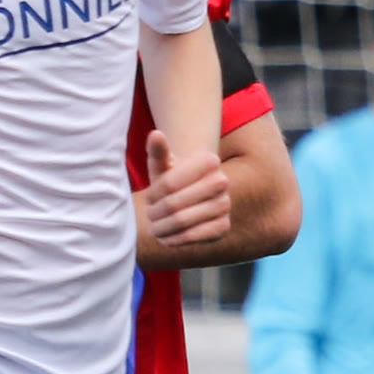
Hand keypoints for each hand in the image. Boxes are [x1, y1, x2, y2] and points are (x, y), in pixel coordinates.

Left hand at [141, 132, 230, 249]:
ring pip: (182, 221)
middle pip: (174, 203)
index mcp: (209, 160)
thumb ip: (157, 150)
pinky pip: (193, 236)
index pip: (170, 183)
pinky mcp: (224, 226)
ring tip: (155, 226)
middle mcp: (222, 181)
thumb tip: (155, 134)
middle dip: (156, 212)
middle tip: (149, 215)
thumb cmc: (172, 179)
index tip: (148, 198)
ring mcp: (225, 205)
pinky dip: (174, 239)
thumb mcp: (162, 164)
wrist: (192, 196)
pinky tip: (166, 236)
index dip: (153, 194)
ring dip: (162, 227)